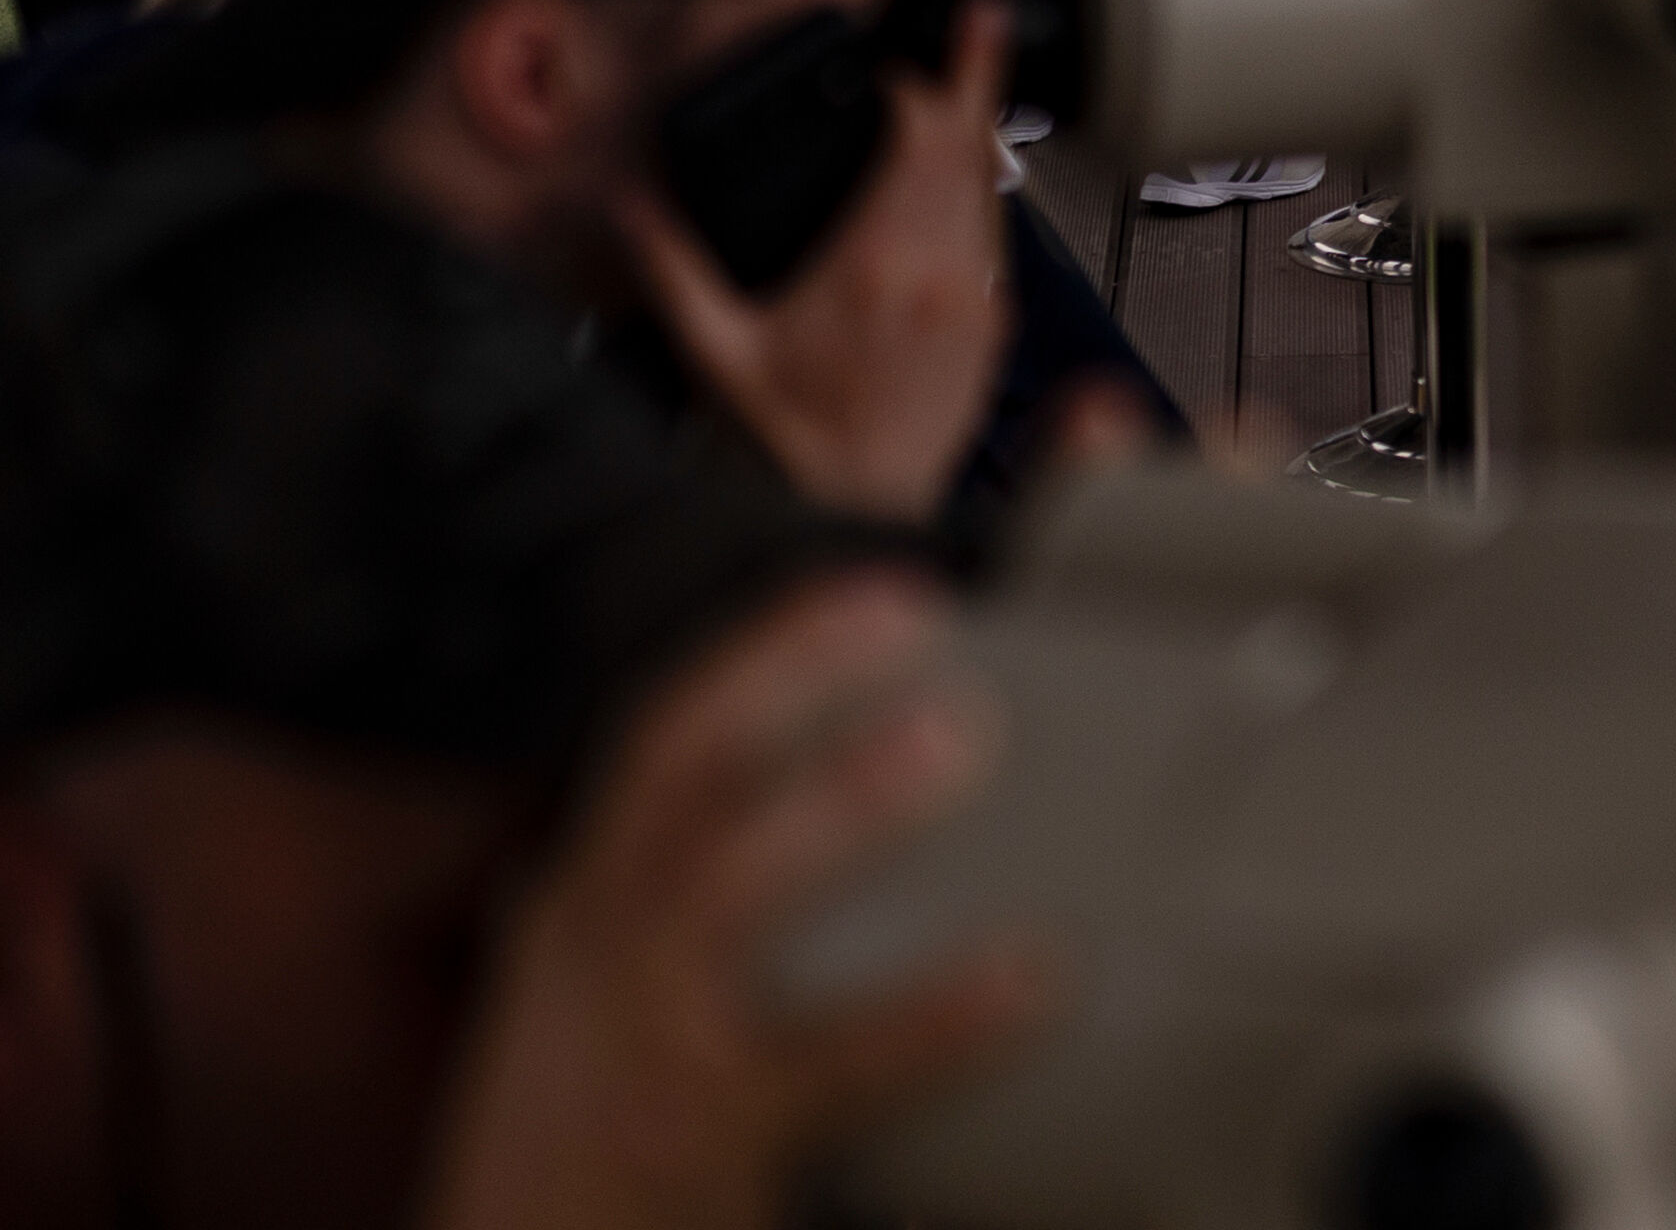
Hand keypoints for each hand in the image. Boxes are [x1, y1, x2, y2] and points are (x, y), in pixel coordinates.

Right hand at [415, 576, 1047, 1229]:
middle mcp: (594, 954)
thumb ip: (717, 912)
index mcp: (589, 908)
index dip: (765, 652)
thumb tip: (868, 809)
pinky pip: (820, 1067)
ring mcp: (634, 1043)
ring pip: (717, 893)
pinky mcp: (689, 1138)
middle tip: (916, 619)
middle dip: (780, 681)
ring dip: (835, 807)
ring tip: (953, 745)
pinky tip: (1031, 983)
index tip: (880, 585)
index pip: (659, 743)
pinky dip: (928, 1018)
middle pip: (671, 781)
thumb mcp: (626, 1007)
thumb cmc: (602, 1146)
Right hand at [621, 0, 1014, 522]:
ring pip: (992, 188)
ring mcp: (976, 299)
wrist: (864, 510)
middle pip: (970, 147)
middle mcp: (942, 274)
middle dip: (973, 75)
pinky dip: (985, 193)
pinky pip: (997, 239)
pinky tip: (969, 177)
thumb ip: (669, 268)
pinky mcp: (991, 326)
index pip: (917, 141)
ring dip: (983, 129)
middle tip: (982, 15)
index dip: (908, 90)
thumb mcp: (712, 350)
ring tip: (983, 72)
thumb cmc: (792, 443)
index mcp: (877, 264)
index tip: (885, 68)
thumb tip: (629, 204)